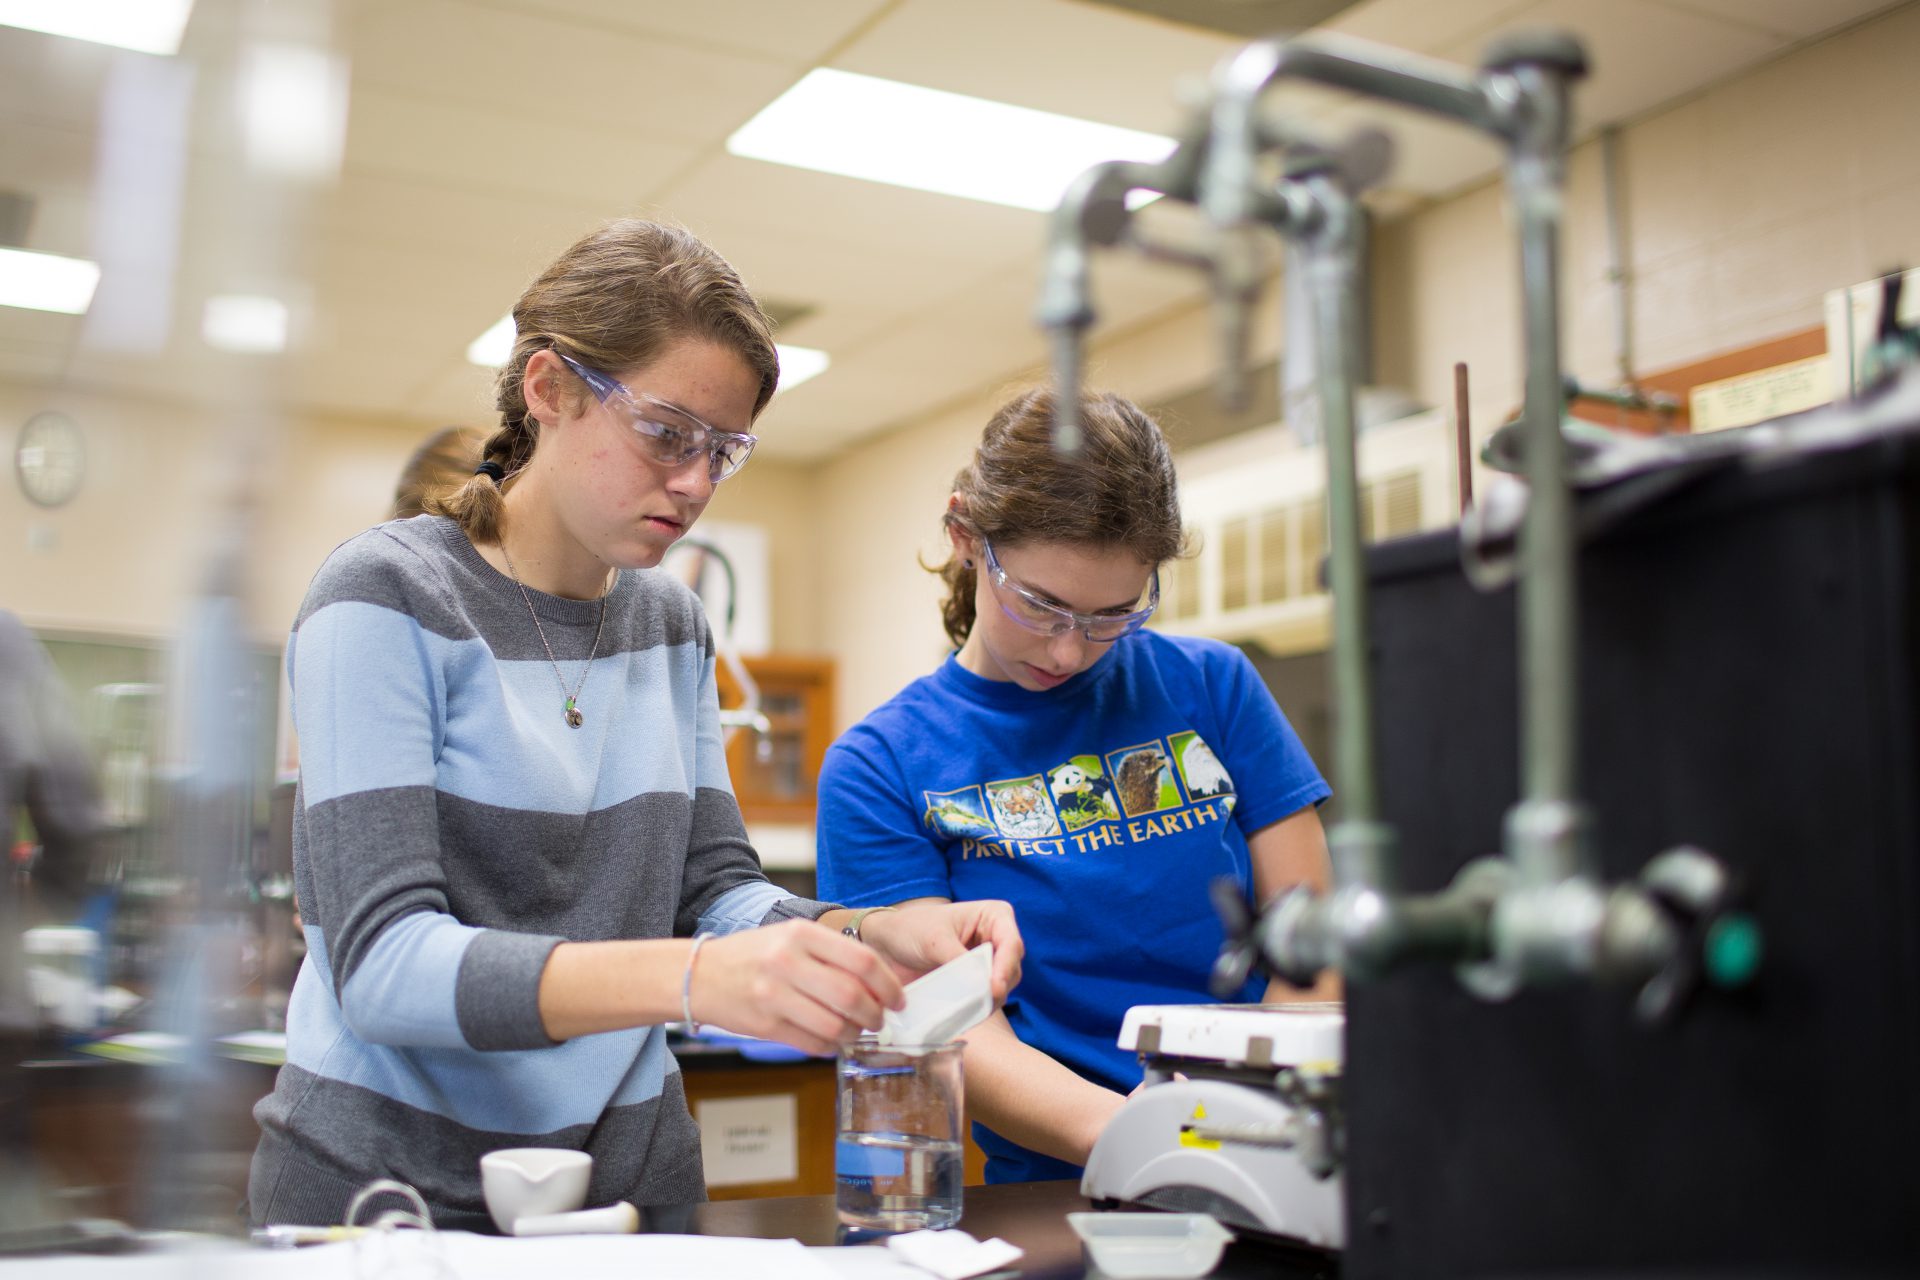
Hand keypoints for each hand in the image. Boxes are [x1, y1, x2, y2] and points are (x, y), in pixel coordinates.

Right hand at [689, 920, 906, 1055]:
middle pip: (852, 995)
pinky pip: (813, 1043)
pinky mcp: (765, 1025)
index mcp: (801, 933)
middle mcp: (788, 962)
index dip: (889, 984)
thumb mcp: (791, 936)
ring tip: (855, 1031)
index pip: (863, 961)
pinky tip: (832, 1039)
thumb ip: (832, 953)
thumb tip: (878, 983)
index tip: (898, 999)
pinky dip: (831, 1045)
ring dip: (854, 1033)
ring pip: (835, 1024)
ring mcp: (774, 995)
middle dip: (876, 1014)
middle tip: (880, 1019)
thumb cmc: (752, 955)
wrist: (698, 975)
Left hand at [858, 900, 1023, 1002]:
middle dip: (998, 987)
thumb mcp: (935, 940)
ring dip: (988, 1001)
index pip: (1011, 943)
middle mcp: (997, 939)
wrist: (887, 945)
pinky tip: (964, 1015)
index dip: (1006, 967)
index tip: (995, 988)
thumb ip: (958, 960)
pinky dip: (977, 1008)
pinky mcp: (976, 983)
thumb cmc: (911, 929)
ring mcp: (988, 963)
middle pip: (1011, 968)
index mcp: (993, 916)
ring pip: (1002, 987)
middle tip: (981, 1004)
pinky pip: (985, 999)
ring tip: (969, 1010)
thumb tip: (979, 986)